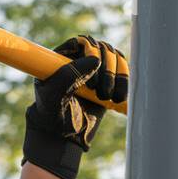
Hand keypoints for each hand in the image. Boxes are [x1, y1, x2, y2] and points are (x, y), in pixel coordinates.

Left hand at [22, 35, 128, 178]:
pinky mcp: (110, 82)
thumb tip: (95, 59)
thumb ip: (69, 74)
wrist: (63, 136)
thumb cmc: (52, 114)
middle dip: (107, 68)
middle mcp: (80, 60)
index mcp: (62, 58)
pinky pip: (124, 73)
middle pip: (103, 48)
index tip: (94, 68)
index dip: (92, 51)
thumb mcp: (54, 94)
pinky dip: (125, 83)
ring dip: (118, 76)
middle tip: (101, 91)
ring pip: (116, 59)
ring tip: (108, 96)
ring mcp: (96, 71)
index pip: (82, 42)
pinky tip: (118, 97)